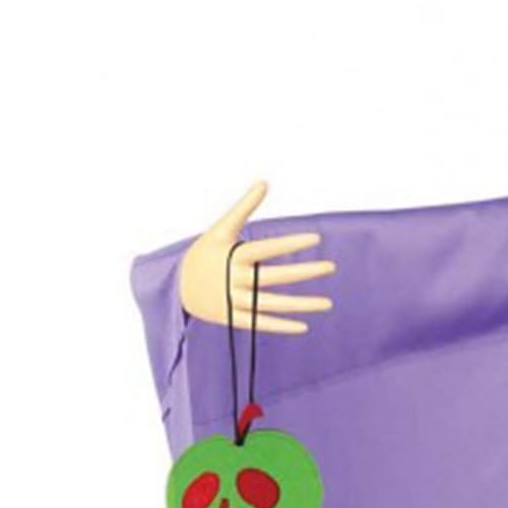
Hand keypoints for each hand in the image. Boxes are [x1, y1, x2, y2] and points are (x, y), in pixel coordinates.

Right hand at [178, 178, 336, 334]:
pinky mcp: (232, 319)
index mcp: (232, 255)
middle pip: (274, 277)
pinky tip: (304, 326)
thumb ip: (243, 207)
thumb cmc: (205, 253)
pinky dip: (281, 326)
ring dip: (301, 305)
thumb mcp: (220, 228)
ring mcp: (233, 300)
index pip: (266, 248)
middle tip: (331, 267)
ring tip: (328, 303)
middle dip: (304, 272)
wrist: (176, 286)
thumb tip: (264, 181)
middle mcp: (234, 279)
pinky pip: (260, 324)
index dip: (291, 243)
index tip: (316, 238)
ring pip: (272, 304)